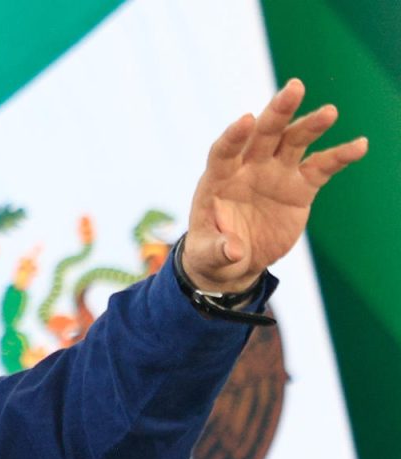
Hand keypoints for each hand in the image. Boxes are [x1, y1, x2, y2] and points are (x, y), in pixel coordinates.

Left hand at [182, 79, 366, 293]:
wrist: (234, 261)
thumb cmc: (212, 254)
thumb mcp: (208, 257)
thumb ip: (218, 250)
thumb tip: (233, 250)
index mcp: (218, 180)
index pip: (224, 151)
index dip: (234, 137)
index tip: (245, 120)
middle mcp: (248, 168)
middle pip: (263, 134)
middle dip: (278, 112)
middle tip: (294, 88)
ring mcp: (275, 173)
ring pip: (294, 142)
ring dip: (310, 125)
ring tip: (329, 112)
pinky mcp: (299, 187)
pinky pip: (321, 167)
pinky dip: (339, 156)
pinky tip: (359, 145)